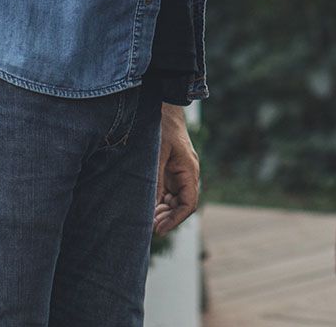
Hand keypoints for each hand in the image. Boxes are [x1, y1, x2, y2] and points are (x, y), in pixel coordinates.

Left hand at [153, 104, 199, 237]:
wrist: (164, 107)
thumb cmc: (162, 128)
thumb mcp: (157, 154)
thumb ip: (155, 180)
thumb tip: (151, 207)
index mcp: (189, 170)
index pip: (189, 203)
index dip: (175, 219)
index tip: (158, 229)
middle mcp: (187, 174)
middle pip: (182, 205)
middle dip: (167, 218)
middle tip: (148, 227)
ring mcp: (179, 173)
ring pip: (174, 200)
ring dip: (162, 211)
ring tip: (146, 219)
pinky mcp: (170, 170)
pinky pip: (168, 192)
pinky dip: (159, 201)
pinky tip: (147, 207)